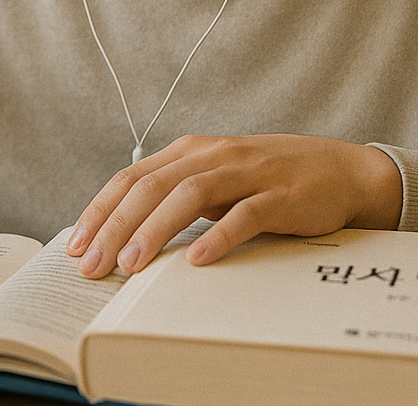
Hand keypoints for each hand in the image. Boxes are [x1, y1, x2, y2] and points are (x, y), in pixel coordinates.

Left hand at [66, 134, 402, 278]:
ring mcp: (246, 172)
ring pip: (189, 195)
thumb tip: (124, 235)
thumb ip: (175, 198)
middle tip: (94, 265)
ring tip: (132, 264)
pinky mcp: (280, 195)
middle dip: (116, 227)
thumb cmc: (269, 181)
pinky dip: (218, 235)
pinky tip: (197, 259)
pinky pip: (244, 214)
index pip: (131, 178)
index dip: (100, 211)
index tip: (77, 247)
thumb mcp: (215, 182)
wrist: (340, 170)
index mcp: (190, 151)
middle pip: (151, 186)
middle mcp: (212, 155)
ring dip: (155, 230)